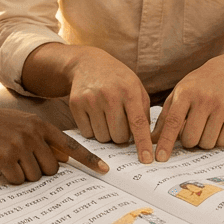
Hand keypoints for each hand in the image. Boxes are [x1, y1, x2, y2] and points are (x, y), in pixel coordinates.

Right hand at [0, 106, 107, 184]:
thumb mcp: (21, 124)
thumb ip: (43, 138)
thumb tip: (63, 159)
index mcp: (39, 124)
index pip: (70, 145)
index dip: (88, 159)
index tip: (105, 171)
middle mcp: (33, 133)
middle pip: (52, 168)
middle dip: (40, 171)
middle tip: (21, 162)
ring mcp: (19, 144)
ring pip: (35, 176)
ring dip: (22, 175)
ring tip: (8, 160)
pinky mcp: (5, 156)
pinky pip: (18, 180)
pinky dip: (10, 179)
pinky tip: (0, 166)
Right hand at [67, 49, 154, 163]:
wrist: (87, 63)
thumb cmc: (117, 80)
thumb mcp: (136, 88)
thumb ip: (144, 112)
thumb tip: (147, 141)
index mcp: (129, 90)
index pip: (138, 123)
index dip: (143, 143)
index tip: (147, 160)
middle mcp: (109, 94)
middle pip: (118, 136)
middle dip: (121, 136)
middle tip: (119, 123)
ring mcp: (90, 99)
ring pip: (102, 137)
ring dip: (106, 133)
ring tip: (106, 116)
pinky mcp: (75, 104)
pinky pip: (87, 133)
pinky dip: (92, 130)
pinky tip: (94, 114)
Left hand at [151, 54, 223, 160]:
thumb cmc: (196, 87)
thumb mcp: (177, 95)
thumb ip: (164, 117)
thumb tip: (151, 140)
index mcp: (185, 93)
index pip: (173, 122)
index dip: (166, 142)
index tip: (160, 158)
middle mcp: (205, 99)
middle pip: (191, 138)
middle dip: (188, 141)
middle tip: (190, 131)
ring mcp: (223, 106)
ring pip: (207, 143)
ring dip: (203, 141)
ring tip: (204, 127)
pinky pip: (223, 142)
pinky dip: (217, 140)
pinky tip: (216, 127)